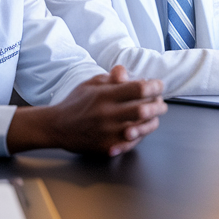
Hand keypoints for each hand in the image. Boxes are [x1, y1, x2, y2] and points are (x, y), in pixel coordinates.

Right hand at [7, 65, 166, 156]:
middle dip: (158, 105)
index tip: (158, 85)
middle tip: (161, 102)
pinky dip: (140, 135)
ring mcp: (107, 133)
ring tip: (155, 116)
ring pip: (141, 128)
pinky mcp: (107, 147)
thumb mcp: (91, 84)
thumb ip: (111, 78)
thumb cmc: (75, 103)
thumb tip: (126, 72)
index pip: (138, 89)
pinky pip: (132, 143)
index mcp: (104, 96)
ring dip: (153, 121)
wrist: (56, 127)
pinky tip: (141, 129)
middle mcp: (107, 114)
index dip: (153, 86)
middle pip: (144, 109)